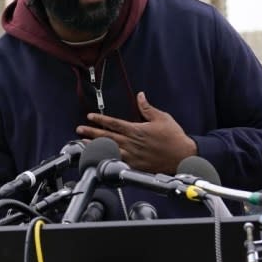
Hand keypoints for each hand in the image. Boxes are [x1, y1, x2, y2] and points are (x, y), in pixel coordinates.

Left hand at [76, 91, 195, 173]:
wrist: (183, 156)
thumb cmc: (174, 137)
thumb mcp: (162, 118)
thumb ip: (147, 108)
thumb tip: (140, 96)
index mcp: (137, 130)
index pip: (114, 123)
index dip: (100, 119)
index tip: (90, 116)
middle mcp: (132, 143)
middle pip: (107, 136)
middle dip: (91, 133)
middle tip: (79, 130)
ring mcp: (133, 156)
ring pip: (110, 150)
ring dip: (95, 147)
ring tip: (82, 145)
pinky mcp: (136, 165)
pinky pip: (118, 162)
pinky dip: (107, 160)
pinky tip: (99, 159)